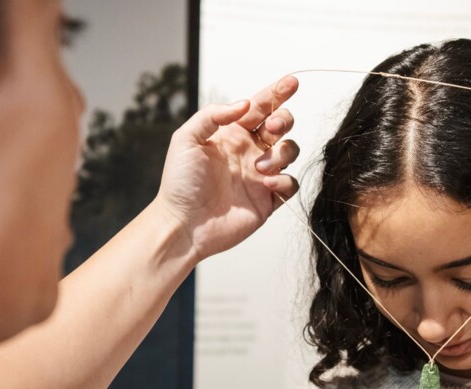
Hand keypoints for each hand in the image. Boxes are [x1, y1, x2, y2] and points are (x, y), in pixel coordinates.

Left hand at [154, 76, 300, 261]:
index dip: (277, 92)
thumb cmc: (180, 184)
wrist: (183, 224)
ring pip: (289, 152)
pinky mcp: (267, 200)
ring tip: (259, 167)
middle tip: (272, 126)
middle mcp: (249, 151)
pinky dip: (284, 181)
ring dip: (282, 153)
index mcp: (231, 134)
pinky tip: (267, 184)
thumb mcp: (186, 139)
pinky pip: (289, 184)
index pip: (260, 107)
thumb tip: (243, 104)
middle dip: (283, 119)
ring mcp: (260, 175)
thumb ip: (213, 116)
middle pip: (281, 125)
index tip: (291, 82)